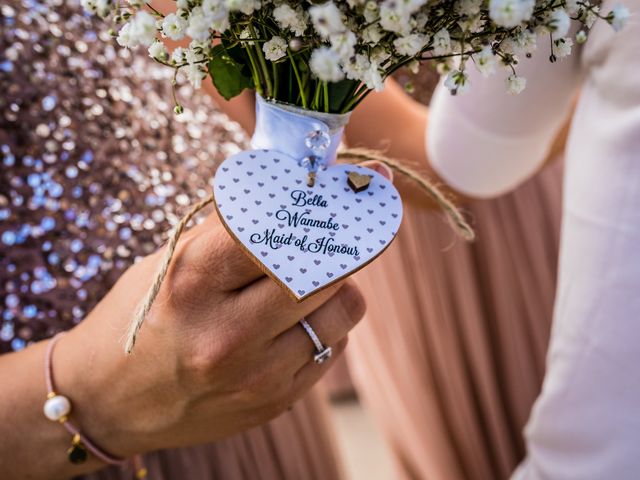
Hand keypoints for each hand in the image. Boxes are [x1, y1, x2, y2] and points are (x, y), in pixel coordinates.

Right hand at [55, 212, 365, 457]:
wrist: (107, 402)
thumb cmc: (141, 316)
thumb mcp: (171, 261)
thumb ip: (235, 227)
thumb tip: (298, 188)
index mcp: (193, 282)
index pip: (281, 228)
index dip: (316, 206)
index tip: (338, 191)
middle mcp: (228, 334)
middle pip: (326, 269)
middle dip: (337, 244)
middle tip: (333, 232)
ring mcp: (256, 376)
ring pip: (344, 309)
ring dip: (336, 287)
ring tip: (309, 282)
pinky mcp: (274, 403)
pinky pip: (334, 346)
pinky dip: (325, 326)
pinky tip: (292, 323)